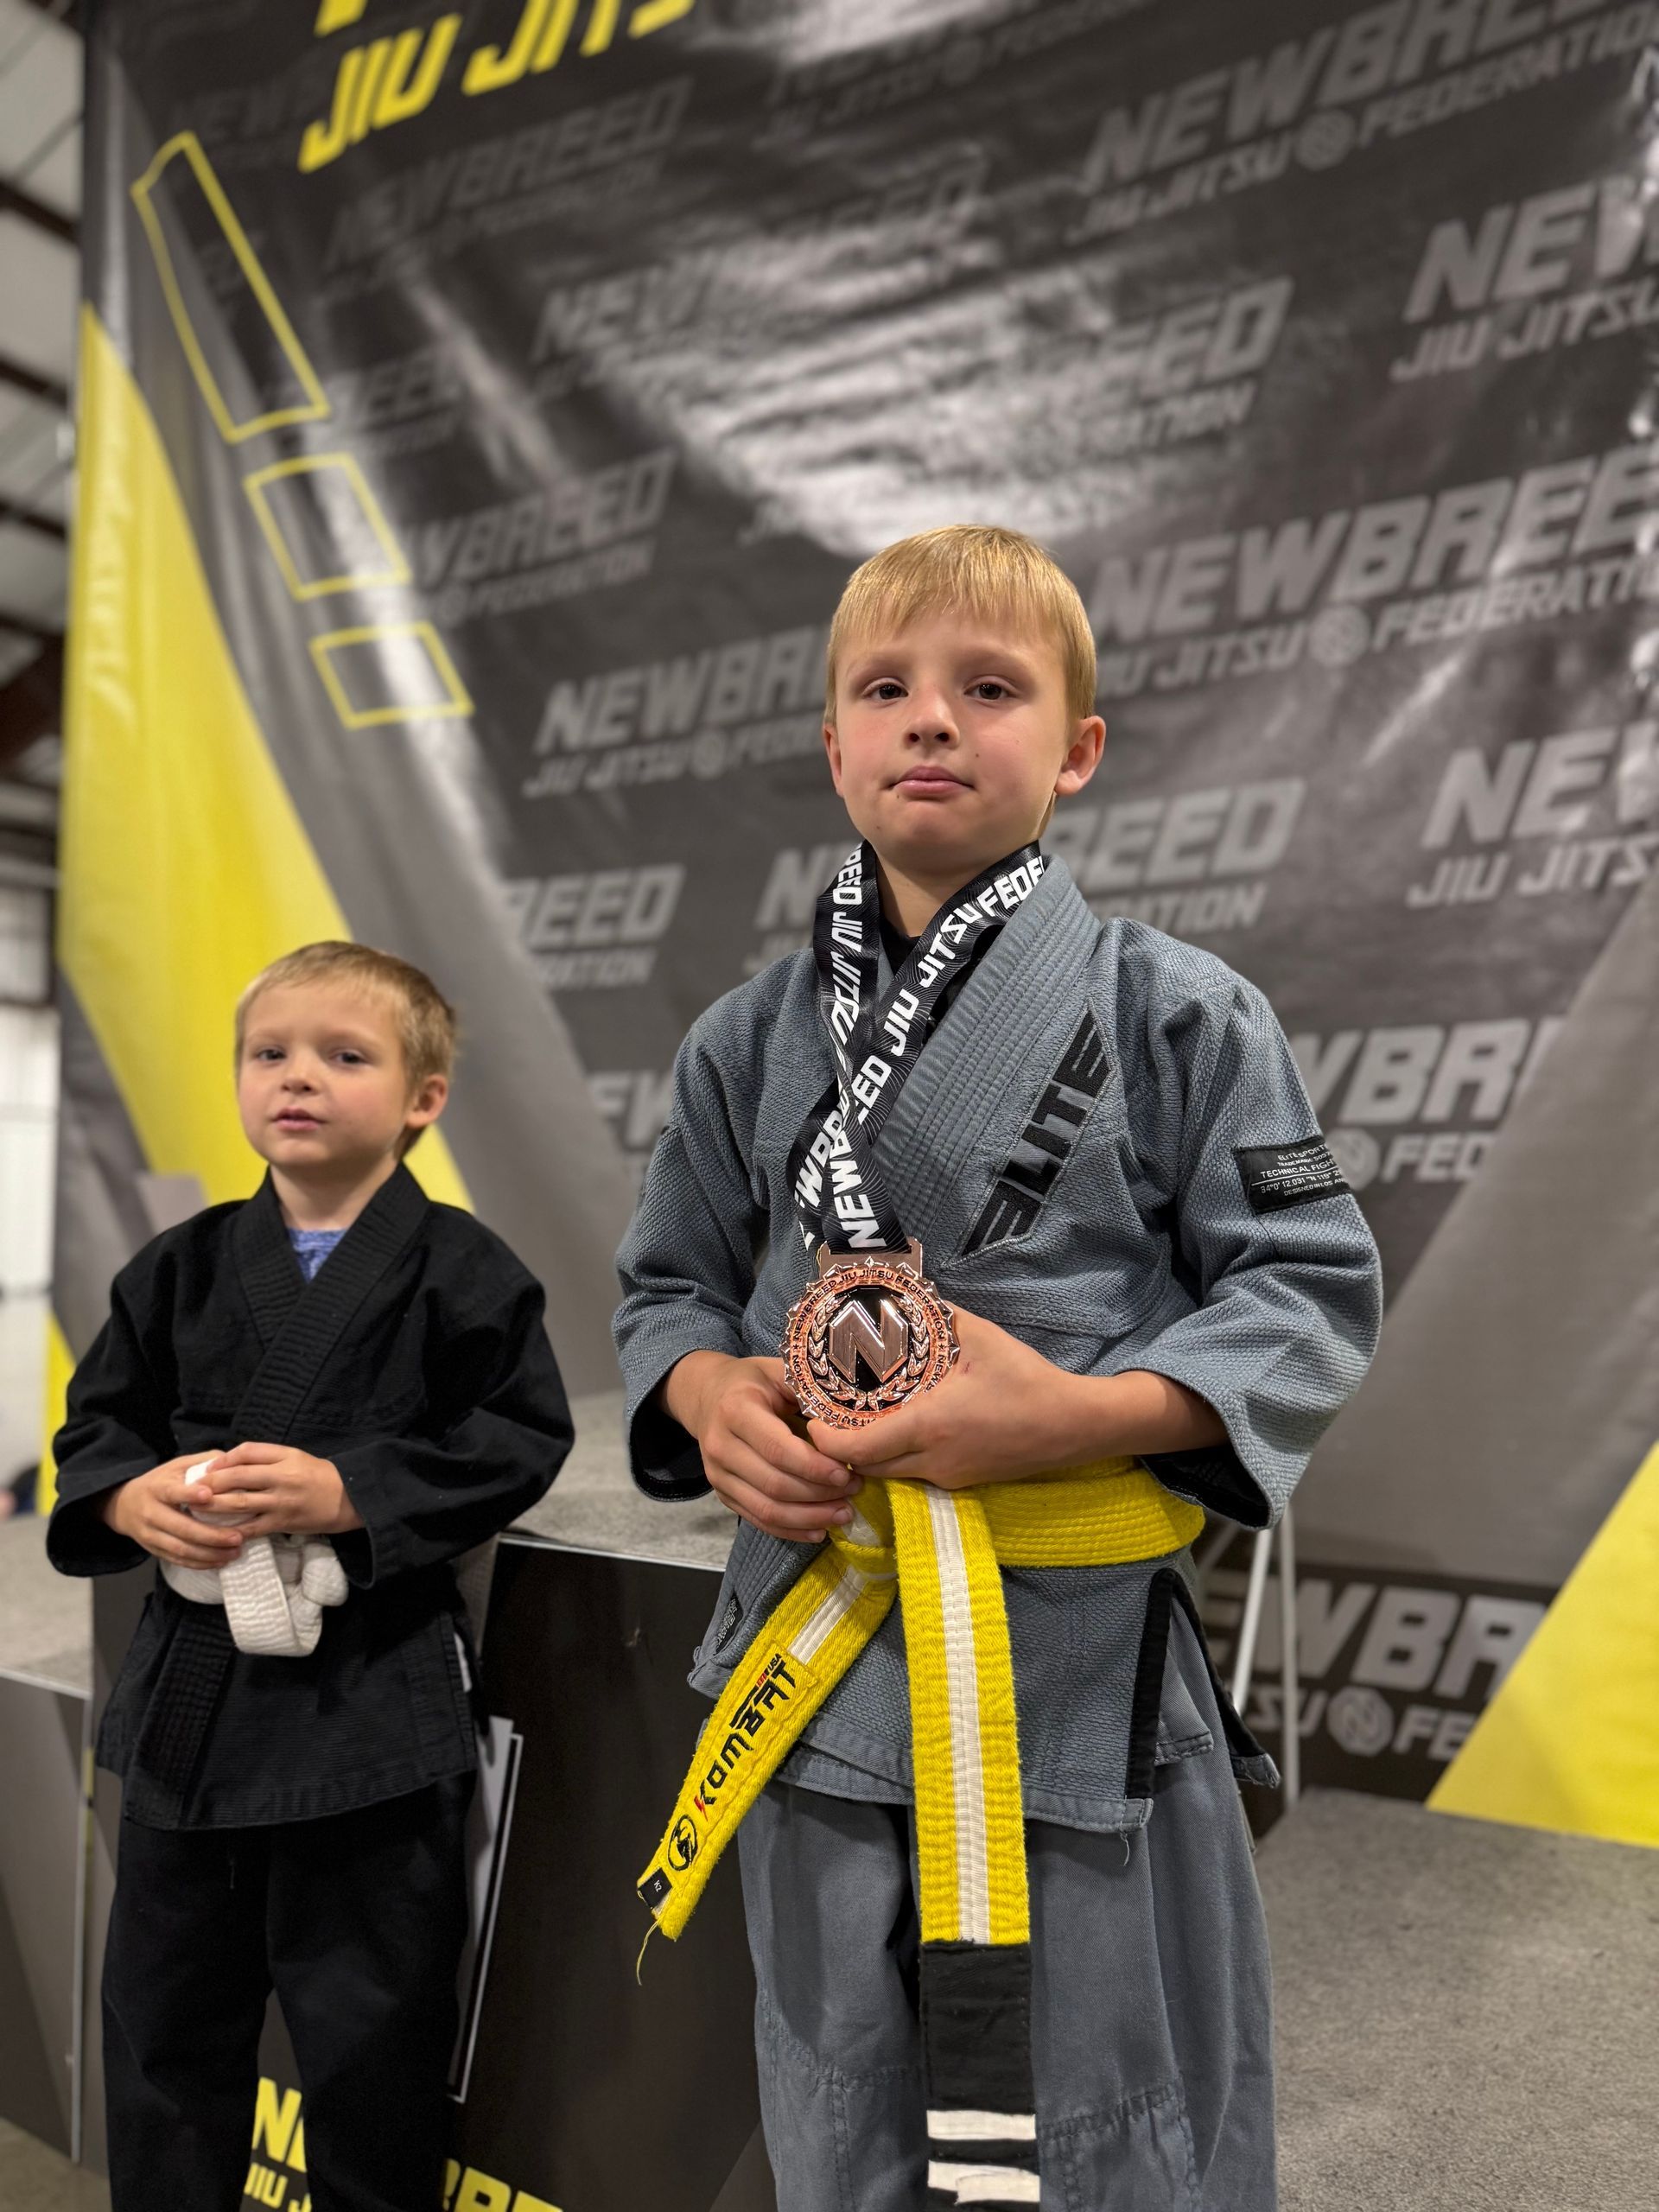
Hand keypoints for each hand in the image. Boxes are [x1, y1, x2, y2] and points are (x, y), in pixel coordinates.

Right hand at [99, 1453, 247, 1568]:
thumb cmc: (161, 1482)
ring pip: (180, 1548)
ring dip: (209, 1553)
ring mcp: (151, 1534)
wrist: (124, 1505)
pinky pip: (178, 1560)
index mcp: (157, 1488)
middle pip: (181, 1527)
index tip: (208, 1495)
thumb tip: (232, 1461)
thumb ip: (204, 1461)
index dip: (188, 1494)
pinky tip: (221, 1561)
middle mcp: (151, 1513)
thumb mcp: (177, 1466)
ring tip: (235, 1552)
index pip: (172, 1492)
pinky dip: (200, 1563)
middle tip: (238, 1537)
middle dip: (211, 1535)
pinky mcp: (154, 1550)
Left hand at [187, 1443, 363, 1537]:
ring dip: (214, 1506)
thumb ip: (265, 1456)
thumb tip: (230, 1462)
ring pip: (240, 1503)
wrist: (348, 1498)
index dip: (223, 1459)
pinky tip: (217, 1532)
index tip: (207, 1468)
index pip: (247, 1452)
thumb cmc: (318, 1475)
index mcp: (285, 1457)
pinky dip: (232, 1531)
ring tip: (195, 1509)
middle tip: (190, 1489)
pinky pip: (252, 1528)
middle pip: (238, 1477)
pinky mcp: (282, 1523)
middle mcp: (281, 1478)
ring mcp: (281, 1502)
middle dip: (211, 1483)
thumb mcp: (295, 1456)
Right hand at [665, 1351, 858, 1541]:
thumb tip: (850, 1421)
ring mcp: (717, 1475)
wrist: (707, 1395)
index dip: (815, 1467)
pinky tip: (818, 1530)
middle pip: (775, 1484)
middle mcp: (720, 1446)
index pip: (778, 1449)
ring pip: (767, 1509)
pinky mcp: (721, 1494)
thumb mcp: (777, 1371)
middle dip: (820, 1494)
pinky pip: (757, 1520)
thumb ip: (809, 1391)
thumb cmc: (751, 1382)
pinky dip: (790, 1531)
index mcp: (735, 1411)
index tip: (847, 1474)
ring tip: (844, 1513)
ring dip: (810, 1517)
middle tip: (855, 1491)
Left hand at [808, 1309, 1226, 1488]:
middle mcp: (930, 1460)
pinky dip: (890, 1456)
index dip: (821, 1437)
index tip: (809, 1411)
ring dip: (861, 1453)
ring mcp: (945, 1476)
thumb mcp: (981, 1336)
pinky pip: (908, 1474)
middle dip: (833, 1447)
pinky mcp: (958, 1482)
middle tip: (823, 1411)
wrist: (1075, 1426)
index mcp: (929, 1425)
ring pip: (884, 1474)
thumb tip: (900, 1292)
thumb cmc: (1027, 1379)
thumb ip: (937, 1316)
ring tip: (851, 1416)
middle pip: (859, 1468)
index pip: (852, 1449)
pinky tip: (892, 1426)